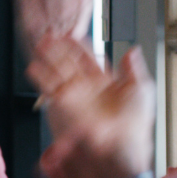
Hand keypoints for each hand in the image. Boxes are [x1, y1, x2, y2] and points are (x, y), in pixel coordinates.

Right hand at [34, 39, 153, 177]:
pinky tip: (35, 66)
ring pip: (59, 71)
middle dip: (60, 48)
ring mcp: (76, 95)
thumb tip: (132, 50)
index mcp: (106, 82)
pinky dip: (41, 77)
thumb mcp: (142, 88)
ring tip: (41, 43)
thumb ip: (134, 67)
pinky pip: (50, 87)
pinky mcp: (65, 104)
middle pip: (70, 62)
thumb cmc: (135, 121)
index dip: (79, 46)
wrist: (124, 142)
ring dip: (49, 57)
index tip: (72, 35)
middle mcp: (88, 87)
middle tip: (51, 36)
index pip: (89, 59)